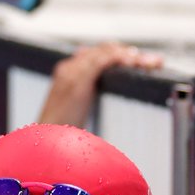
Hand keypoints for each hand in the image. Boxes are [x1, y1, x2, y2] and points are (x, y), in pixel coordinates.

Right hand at [38, 42, 162, 126]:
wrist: (43, 143)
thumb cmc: (59, 136)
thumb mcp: (77, 116)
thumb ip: (89, 106)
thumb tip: (104, 113)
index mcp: (67, 73)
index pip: (96, 55)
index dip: (118, 55)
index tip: (136, 61)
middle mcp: (69, 68)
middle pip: (104, 50)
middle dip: (130, 53)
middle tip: (151, 62)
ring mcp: (72, 72)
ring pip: (107, 52)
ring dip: (132, 56)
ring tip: (150, 62)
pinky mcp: (77, 79)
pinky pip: (103, 60)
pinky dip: (121, 58)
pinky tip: (135, 62)